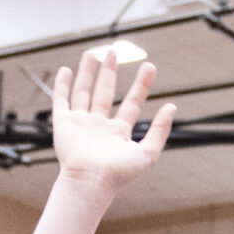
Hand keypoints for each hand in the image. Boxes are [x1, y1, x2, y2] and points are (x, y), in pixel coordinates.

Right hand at [50, 48, 172, 191]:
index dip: (141, 85)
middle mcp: (99, 127)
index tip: (149, 66)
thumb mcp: (148, 152)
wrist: (90, 181)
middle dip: (109, 72)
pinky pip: (62, 100)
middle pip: (105, 93)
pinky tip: (66, 70)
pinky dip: (62, 85)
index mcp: (118, 134)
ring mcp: (80, 124)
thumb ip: (160, 130)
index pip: (132, 103)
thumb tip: (172, 106)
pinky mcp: (63, 124)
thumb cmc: (118, 173)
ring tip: (93, 54)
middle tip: (114, 52)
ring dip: (88, 73)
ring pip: (84, 92)